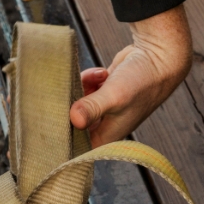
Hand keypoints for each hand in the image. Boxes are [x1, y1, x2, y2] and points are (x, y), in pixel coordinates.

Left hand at [71, 4, 192, 147]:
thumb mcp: (114, 96)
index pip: (74, 146)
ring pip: (75, 104)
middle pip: (70, 125)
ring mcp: (102, 109)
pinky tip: (101, 73)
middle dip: (64, 109)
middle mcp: (103, 126)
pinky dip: (86, 81)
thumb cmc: (142, 80)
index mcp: (105, 137)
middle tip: (59, 95)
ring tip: (95, 79)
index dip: (59, 139)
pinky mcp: (102, 93)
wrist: (160, 57)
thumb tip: (73, 118)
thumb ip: (92, 107)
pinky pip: (83, 90)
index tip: (43, 127)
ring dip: (78, 90)